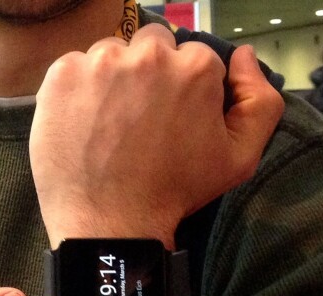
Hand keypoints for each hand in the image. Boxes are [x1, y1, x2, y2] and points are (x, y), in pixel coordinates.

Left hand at [30, 24, 283, 247]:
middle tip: (139, 118)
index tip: (171, 118)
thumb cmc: (174, 193)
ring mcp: (100, 63)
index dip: (182, 88)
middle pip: (151, 45)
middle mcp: (149, 55)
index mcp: (196, 67)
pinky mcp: (63, 76)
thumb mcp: (239, 158)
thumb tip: (243, 56)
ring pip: (111, 53)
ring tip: (110, 124)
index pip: (191, 57)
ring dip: (112, 78)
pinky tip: (85, 124)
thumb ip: (260, 101)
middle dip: (149, 72)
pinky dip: (77, 89)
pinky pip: (73, 66)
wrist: (111, 223)